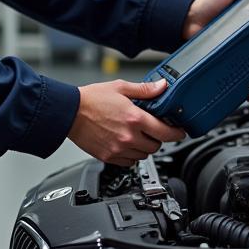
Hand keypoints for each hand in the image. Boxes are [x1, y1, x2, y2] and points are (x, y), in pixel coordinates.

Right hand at [69, 79, 186, 165]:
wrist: (69, 112)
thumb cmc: (91, 99)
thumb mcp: (121, 88)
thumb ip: (145, 90)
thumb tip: (162, 87)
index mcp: (134, 118)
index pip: (166, 132)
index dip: (176, 133)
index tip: (179, 132)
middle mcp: (128, 136)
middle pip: (156, 146)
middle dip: (157, 138)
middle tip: (152, 129)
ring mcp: (119, 149)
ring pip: (143, 155)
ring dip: (144, 147)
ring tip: (136, 135)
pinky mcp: (109, 157)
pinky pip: (129, 162)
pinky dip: (131, 155)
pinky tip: (126, 143)